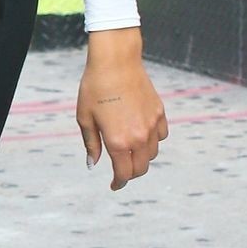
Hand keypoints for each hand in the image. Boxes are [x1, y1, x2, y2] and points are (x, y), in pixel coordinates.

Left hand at [76, 28, 167, 190]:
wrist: (116, 61)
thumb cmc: (95, 88)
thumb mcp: (85, 118)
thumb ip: (91, 145)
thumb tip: (93, 164)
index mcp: (118, 142)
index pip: (123, 173)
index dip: (118, 183)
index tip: (114, 185)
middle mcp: (139, 137)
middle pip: (141, 168)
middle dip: (130, 173)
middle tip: (121, 171)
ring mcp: (152, 125)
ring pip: (153, 153)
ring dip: (142, 157)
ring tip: (130, 151)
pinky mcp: (159, 112)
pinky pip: (161, 136)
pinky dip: (154, 140)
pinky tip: (143, 135)